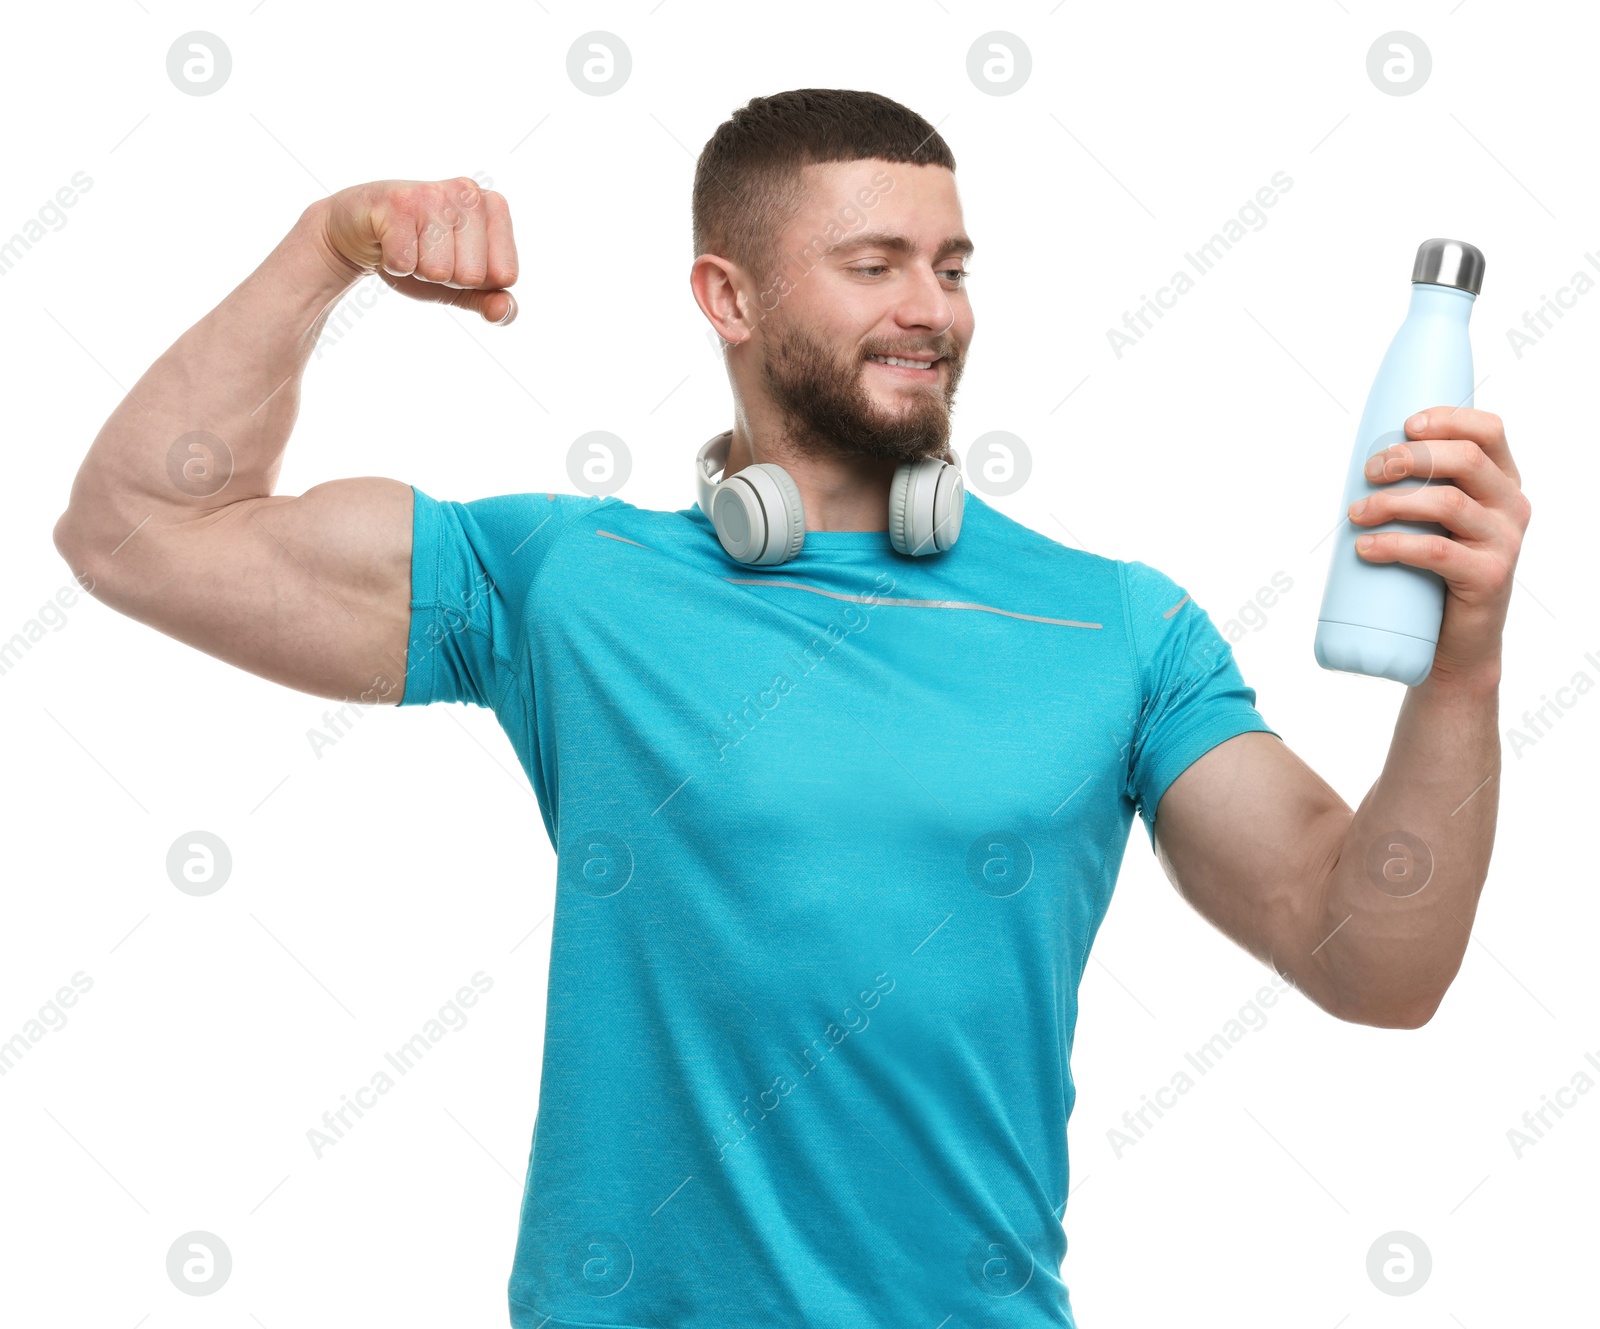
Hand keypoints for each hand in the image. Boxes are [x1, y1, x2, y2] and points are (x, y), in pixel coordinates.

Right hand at [313, 177, 517, 324]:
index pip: (505, 275)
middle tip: (426, 252)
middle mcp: (469, 192)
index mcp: (495, 208)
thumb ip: (490, 302)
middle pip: (473, 276)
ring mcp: (434, 193)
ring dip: (419, 271)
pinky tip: (388, 242)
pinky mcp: (398, 202)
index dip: (475, 281)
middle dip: (446, 278)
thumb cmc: (419, 255)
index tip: (455, 259)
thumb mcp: (462, 286)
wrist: (361, 234)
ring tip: (409, 246)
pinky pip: (406, 264)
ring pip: (440, 271)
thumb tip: (503, 311)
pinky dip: (394, 266)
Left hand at [1346, 406, 1530, 687]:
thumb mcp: (1428, 523)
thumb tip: (1356, 463)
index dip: (1449, 419)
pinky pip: (1438, 552)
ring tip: (1355, 513)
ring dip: (1392, 502)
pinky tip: (1365, 547)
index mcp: (1500, 483)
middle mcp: (1511, 506)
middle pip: (1465, 460)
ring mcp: (1505, 542)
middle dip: (1410, 457)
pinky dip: (1395, 545)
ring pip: (1447, 503)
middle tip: (1368, 472)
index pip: (1489, 432)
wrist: (1453, 645)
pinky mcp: (1490, 577)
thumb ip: (1413, 490)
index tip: (1404, 426)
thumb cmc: (1430, 575)